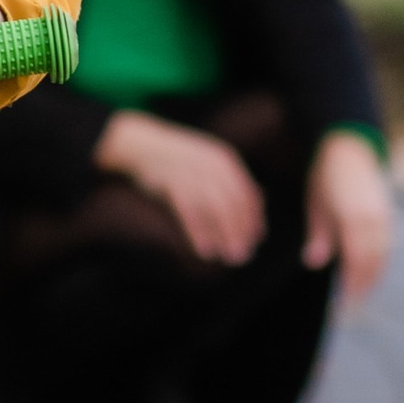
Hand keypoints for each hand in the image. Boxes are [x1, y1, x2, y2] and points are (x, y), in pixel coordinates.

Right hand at [94, 109, 264, 264]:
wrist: (143, 146)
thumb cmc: (179, 160)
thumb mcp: (210, 164)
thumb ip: (232, 181)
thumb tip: (260, 201)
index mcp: (225, 161)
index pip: (247, 193)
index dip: (253, 218)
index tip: (255, 240)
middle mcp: (212, 165)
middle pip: (234, 202)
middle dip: (240, 231)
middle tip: (242, 256)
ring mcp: (193, 172)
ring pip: (215, 208)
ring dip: (224, 234)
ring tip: (227, 256)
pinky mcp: (172, 181)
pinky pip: (190, 210)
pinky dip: (199, 231)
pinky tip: (204, 249)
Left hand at [304, 129, 393, 304]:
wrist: (350, 148)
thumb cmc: (326, 177)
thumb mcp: (316, 205)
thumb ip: (319, 235)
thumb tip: (314, 262)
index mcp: (354, 218)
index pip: (357, 261)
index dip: (353, 284)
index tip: (344, 303)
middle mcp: (374, 220)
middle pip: (374, 262)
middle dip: (364, 285)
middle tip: (351, 305)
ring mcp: (385, 217)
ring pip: (384, 255)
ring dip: (374, 276)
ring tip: (360, 293)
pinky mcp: (388, 215)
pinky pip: (387, 245)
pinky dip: (380, 261)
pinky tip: (369, 271)